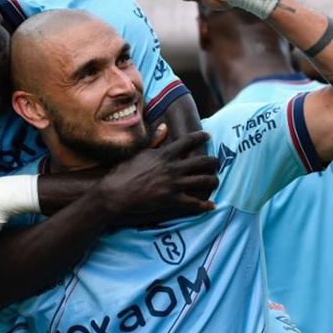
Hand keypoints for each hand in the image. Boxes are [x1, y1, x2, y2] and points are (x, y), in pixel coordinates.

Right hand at [97, 129, 218, 218]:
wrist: (116, 193)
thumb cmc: (124, 171)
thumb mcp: (139, 152)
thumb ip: (155, 140)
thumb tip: (164, 126)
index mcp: (165, 154)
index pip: (188, 141)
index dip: (200, 137)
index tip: (208, 135)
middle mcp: (173, 168)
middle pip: (202, 161)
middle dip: (213, 161)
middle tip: (217, 162)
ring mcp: (174, 184)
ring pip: (203, 181)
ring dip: (213, 180)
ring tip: (216, 180)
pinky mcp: (172, 200)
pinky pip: (194, 203)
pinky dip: (205, 205)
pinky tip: (212, 205)